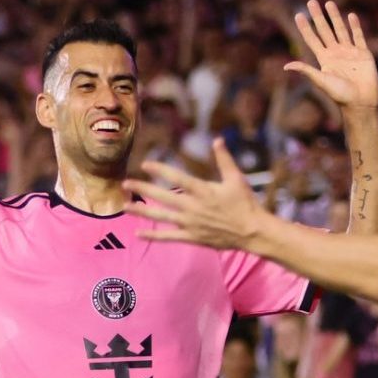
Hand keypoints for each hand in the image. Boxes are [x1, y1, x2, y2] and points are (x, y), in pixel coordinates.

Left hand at [128, 139, 266, 249]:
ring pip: (161, 217)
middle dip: (143, 189)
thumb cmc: (246, 203)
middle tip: (125, 183)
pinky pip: (169, 237)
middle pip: (162, 196)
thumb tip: (218, 139)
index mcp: (203, 191)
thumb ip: (224, 159)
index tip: (145, 163)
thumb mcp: (236, 178)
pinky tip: (139, 233)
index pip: (176, 177)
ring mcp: (191, 223)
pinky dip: (153, 236)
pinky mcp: (193, 237)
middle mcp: (193, 207)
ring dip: (142, 211)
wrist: (252, 232)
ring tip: (125, 206)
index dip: (159, 169)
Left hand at [284, 0, 377, 110]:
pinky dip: (355, 26)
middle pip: (325, 30)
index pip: (312, 39)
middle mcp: (336, 53)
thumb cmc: (340, 95)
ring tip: (329, 3)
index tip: (298, 14)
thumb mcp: (321, 81)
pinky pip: (358, 36)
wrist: (361, 102)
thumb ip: (306, 70)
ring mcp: (350, 52)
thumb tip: (286, 66)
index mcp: (324, 59)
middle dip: (318, 16)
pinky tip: (351, 15)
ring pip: (340, 30)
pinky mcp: (363, 54)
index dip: (305, 27)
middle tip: (311, 2)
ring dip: (335, 17)